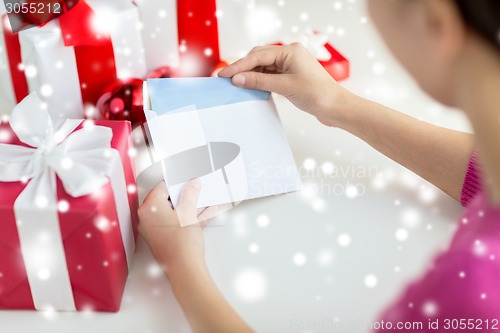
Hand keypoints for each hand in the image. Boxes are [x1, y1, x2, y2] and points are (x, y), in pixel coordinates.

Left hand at [138, 179, 216, 269]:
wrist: (185, 269)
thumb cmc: (180, 244)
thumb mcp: (188, 211)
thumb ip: (190, 193)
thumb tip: (192, 184)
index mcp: (148, 209)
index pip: (162, 188)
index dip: (178, 183)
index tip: (188, 182)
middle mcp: (147, 219)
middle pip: (167, 201)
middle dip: (185, 196)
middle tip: (196, 191)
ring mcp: (155, 231)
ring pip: (173, 213)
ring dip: (189, 208)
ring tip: (203, 202)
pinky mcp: (164, 239)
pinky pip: (176, 223)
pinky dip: (188, 219)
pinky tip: (203, 216)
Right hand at [218, 43, 355, 126]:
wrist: (335, 107)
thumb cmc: (318, 94)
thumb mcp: (284, 87)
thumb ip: (259, 81)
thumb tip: (238, 79)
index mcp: (290, 50)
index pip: (257, 55)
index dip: (239, 66)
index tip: (224, 75)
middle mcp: (290, 54)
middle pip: (259, 58)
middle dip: (242, 69)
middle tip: (225, 80)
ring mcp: (290, 65)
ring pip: (263, 67)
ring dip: (251, 76)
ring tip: (236, 85)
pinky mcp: (291, 76)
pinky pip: (270, 75)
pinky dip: (260, 81)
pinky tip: (251, 88)